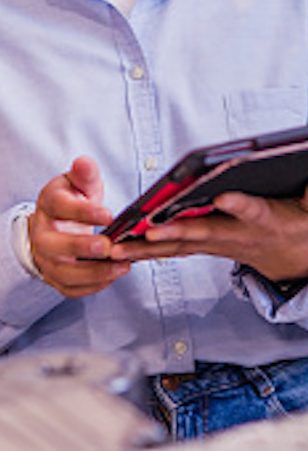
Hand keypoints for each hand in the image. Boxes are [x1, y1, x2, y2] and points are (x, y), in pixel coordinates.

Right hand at [30, 156, 128, 297]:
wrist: (58, 222)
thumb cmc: (73, 199)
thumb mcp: (80, 182)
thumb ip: (86, 173)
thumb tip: (83, 162)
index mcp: (49, 205)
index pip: (61, 208)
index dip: (84, 212)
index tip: (109, 214)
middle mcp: (42, 235)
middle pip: (55, 246)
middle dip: (82, 248)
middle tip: (109, 247)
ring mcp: (47, 259)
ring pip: (63, 273)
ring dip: (93, 272)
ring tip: (122, 266)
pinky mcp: (56, 276)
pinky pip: (70, 288)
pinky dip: (92, 286)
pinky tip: (114, 276)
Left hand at [110, 173, 307, 283]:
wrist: (294, 263)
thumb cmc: (304, 227)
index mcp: (264, 221)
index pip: (249, 210)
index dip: (236, 204)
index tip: (222, 196)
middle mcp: (236, 235)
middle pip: (202, 232)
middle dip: (174, 232)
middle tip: (147, 230)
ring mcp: (218, 243)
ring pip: (179, 245)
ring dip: (147, 247)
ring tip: (115, 246)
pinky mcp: (205, 246)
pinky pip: (172, 250)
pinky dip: (145, 250)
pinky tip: (118, 248)